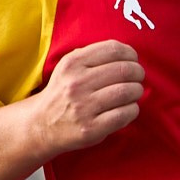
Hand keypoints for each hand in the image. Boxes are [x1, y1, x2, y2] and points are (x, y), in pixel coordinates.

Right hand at [33, 40, 145, 160]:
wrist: (42, 125)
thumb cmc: (63, 93)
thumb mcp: (69, 67)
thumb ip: (93, 56)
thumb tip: (128, 54)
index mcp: (72, 63)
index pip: (113, 49)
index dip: (130, 54)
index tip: (133, 60)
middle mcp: (77, 84)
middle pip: (124, 70)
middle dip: (138, 73)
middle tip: (137, 78)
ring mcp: (83, 108)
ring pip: (126, 92)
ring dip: (137, 91)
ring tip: (134, 93)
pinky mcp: (91, 129)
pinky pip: (124, 114)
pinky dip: (133, 109)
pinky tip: (128, 108)